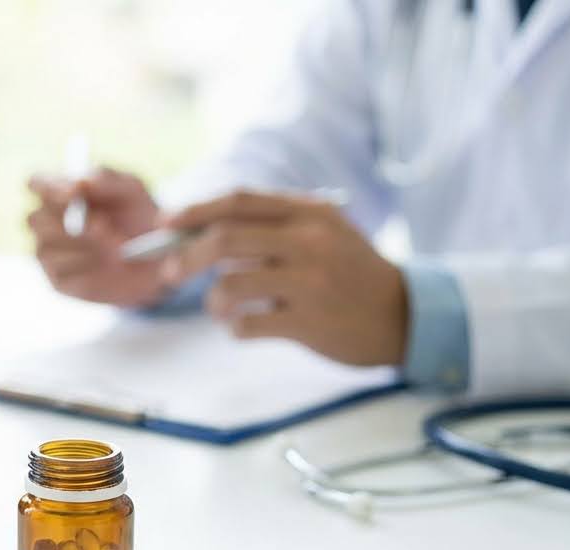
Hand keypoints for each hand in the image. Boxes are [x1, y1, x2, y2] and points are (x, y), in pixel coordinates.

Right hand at [26, 167, 169, 306]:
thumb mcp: (132, 191)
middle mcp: (47, 222)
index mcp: (59, 192)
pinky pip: (61, 274)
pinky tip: (108, 266)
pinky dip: (89, 270)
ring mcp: (48, 253)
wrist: (155, 260)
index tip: (74, 192)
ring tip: (119, 249)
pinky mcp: (57, 281)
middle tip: (103, 227)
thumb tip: (81, 180)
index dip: (48, 187)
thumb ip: (108, 180)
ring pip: (47, 249)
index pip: (37, 183)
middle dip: (69, 223)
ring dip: (86, 248)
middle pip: (35, 219)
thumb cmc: (138, 217)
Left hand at [162, 190, 407, 364]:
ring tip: (223, 309)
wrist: (405, 316)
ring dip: (213, 302)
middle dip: (185, 257)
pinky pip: (245, 325)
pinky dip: (234, 329)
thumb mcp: (324, 233)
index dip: (194, 211)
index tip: (164, 224)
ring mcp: (309, 282)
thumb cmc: (350, 274)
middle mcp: (309, 241)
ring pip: (229, 285)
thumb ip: (273, 226)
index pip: (238, 201)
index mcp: (309, 213)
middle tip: (168, 274)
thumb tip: (200, 232)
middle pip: (224, 240)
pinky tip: (245, 328)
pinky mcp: (308, 322)